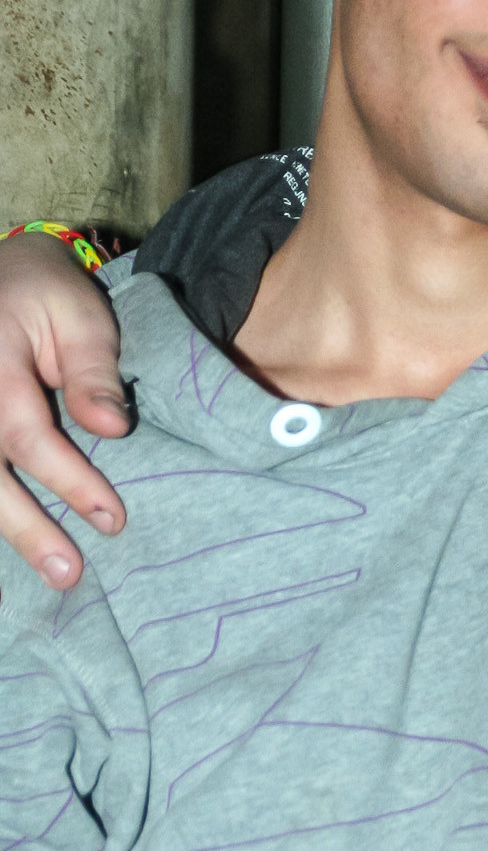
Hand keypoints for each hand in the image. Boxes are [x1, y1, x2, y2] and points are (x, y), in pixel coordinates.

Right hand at [0, 235, 128, 588]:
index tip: (112, 519)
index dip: (70, 480)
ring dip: (6, 528)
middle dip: (25, 525)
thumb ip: (94, 372)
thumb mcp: (81, 316)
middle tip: (67, 572)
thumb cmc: (47, 296)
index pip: (26, 435)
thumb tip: (113, 429)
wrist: (2, 275)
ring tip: (47, 574)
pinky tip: (8, 565)